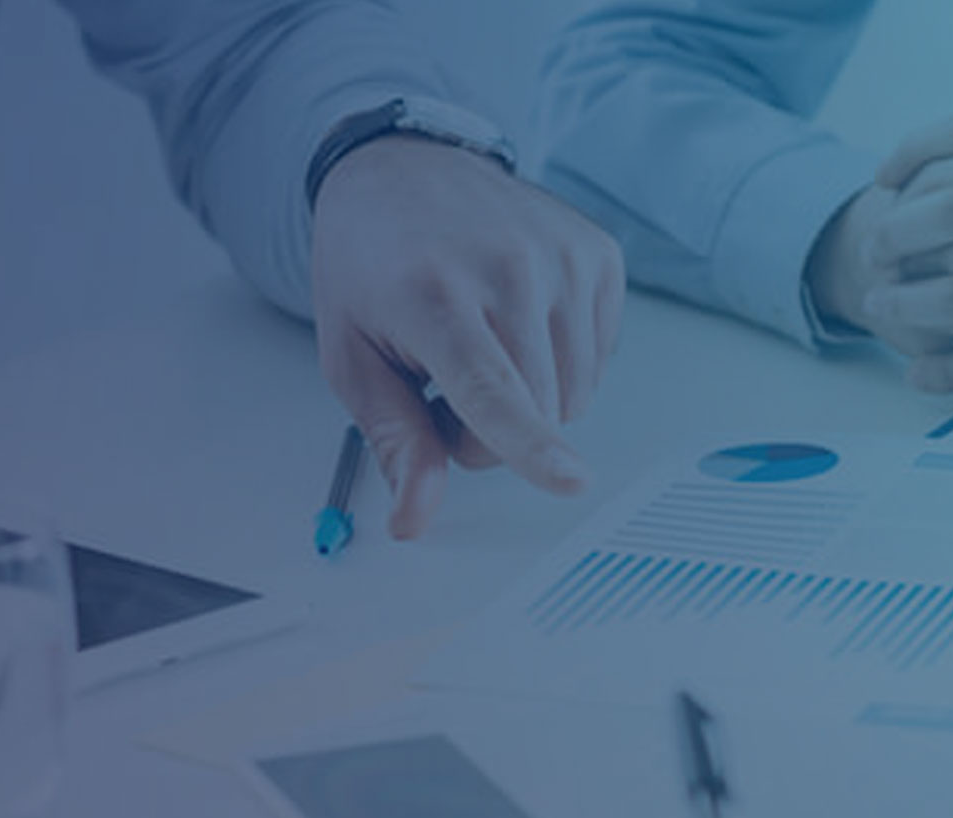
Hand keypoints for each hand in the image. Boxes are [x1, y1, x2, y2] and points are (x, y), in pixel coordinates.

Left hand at [311, 137, 625, 538]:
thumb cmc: (370, 266)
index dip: (528, 443)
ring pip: (573, 394)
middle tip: (444, 394)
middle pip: (536, 411)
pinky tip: (521, 327)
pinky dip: (561, 366)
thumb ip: (394, 440)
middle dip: (490, 436)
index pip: (492, 387)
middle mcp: (508, 266)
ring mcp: (562, 254)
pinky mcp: (598, 254)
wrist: (403, 166)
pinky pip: (598, 358)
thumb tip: (416, 517)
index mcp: (435, 293)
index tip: (569, 480)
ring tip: (481, 354)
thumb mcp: (354, 359)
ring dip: (530, 404)